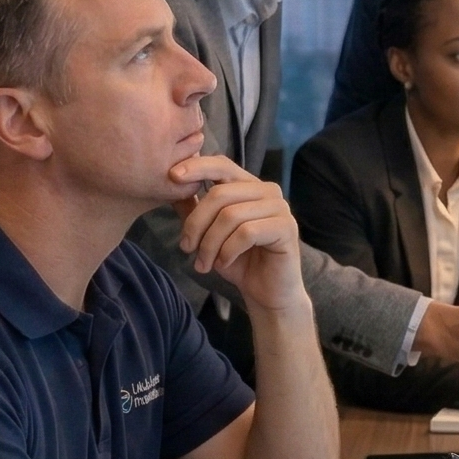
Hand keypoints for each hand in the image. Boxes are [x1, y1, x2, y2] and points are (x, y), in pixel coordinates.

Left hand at [169, 155, 307, 315]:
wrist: (267, 293)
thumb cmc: (239, 261)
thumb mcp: (209, 233)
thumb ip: (194, 208)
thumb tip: (172, 181)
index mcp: (250, 186)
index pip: (222, 165)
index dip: (197, 167)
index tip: (172, 175)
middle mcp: (268, 191)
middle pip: (220, 194)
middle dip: (196, 223)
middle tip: (186, 248)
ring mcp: (280, 208)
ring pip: (231, 215)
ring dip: (210, 244)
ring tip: (203, 264)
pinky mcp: (286, 228)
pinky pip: (247, 233)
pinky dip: (228, 251)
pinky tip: (224, 264)